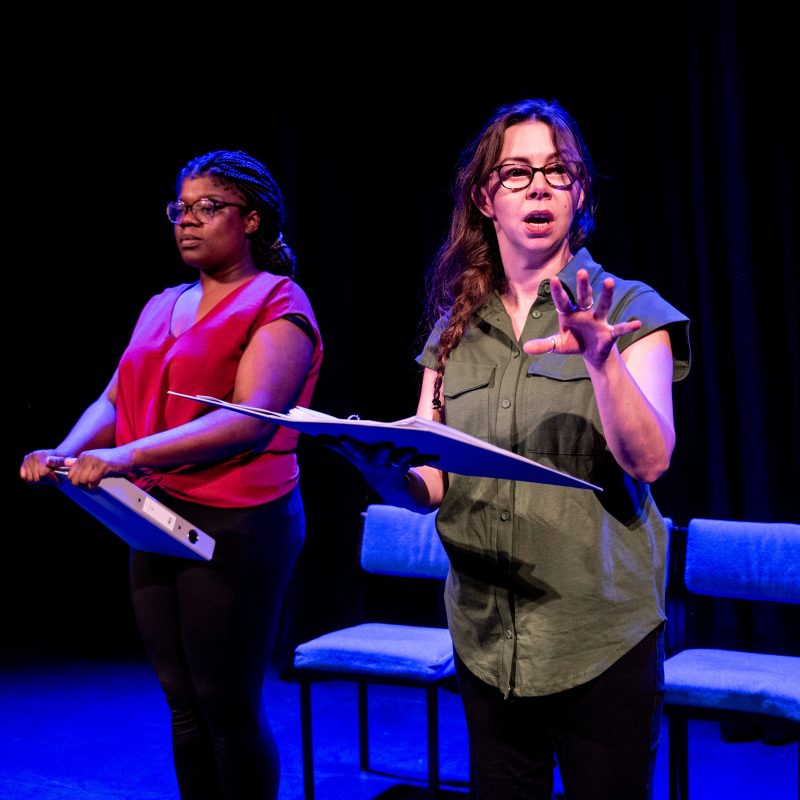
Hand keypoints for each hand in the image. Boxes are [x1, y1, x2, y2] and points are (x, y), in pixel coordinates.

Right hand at [19, 450, 69, 483]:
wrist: (55, 455)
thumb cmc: (62, 458)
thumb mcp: (65, 459)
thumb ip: (62, 461)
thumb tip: (55, 462)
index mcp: (43, 454)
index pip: (43, 472)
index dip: (51, 478)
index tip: (58, 480)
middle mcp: (33, 456)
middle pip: (37, 477)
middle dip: (46, 480)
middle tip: (52, 480)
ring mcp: (27, 460)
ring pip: (30, 478)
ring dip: (39, 481)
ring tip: (46, 479)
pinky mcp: (23, 464)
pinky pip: (24, 477)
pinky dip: (30, 479)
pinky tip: (39, 478)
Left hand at [54, 446, 135, 489]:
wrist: (129, 455)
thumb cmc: (113, 460)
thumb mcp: (96, 461)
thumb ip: (82, 466)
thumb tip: (67, 466)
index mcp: (83, 456)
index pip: (70, 474)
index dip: (77, 481)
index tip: (85, 481)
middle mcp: (86, 456)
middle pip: (74, 479)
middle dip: (82, 484)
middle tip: (92, 482)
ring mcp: (94, 460)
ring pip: (82, 480)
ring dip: (90, 484)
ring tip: (98, 480)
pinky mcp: (103, 465)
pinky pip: (92, 480)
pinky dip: (96, 484)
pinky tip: (101, 480)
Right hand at [317, 434, 437, 483]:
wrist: (393, 491)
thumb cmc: (371, 465)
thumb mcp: (353, 456)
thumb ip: (336, 446)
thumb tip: (317, 435)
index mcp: (361, 457)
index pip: (351, 449)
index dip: (346, 443)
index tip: (341, 435)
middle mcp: (375, 463)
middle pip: (375, 455)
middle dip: (379, 450)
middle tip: (383, 444)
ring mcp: (390, 467)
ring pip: (398, 459)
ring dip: (406, 454)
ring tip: (412, 448)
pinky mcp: (406, 468)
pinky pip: (417, 461)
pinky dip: (426, 457)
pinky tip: (436, 454)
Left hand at [522, 268, 641, 367]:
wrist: (591, 354)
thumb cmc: (573, 343)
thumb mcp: (557, 346)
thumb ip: (543, 345)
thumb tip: (525, 347)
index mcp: (570, 314)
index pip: (563, 301)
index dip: (558, 291)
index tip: (552, 278)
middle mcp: (585, 313)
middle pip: (584, 297)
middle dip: (582, 285)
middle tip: (581, 271)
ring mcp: (599, 321)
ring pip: (603, 305)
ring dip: (606, 294)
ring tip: (609, 281)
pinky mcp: (609, 332)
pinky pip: (620, 328)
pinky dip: (628, 326)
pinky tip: (636, 323)